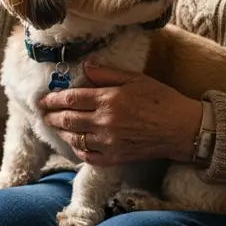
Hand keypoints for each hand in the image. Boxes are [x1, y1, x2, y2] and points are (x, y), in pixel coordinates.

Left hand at [38, 63, 201, 165]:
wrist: (182, 129)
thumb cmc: (162, 100)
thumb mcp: (136, 78)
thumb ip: (108, 73)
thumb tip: (86, 67)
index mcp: (109, 100)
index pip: (71, 99)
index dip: (53, 100)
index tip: (43, 100)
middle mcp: (105, 122)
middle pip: (68, 120)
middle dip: (51, 116)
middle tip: (44, 114)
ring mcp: (109, 143)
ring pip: (74, 138)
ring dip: (61, 132)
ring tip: (56, 126)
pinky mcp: (115, 158)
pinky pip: (88, 156)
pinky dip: (77, 150)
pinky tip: (75, 143)